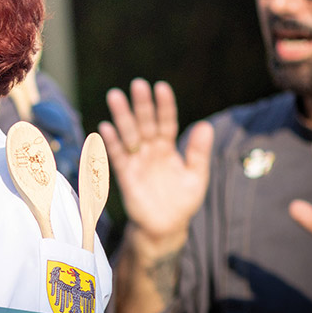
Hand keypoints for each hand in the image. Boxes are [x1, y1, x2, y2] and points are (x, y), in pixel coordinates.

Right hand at [99, 79, 213, 243]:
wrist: (165, 227)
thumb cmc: (182, 201)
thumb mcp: (196, 176)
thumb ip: (198, 152)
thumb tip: (206, 125)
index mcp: (168, 148)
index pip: (166, 122)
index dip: (164, 106)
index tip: (161, 87)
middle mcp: (150, 150)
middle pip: (145, 123)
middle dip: (141, 105)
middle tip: (137, 84)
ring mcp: (137, 161)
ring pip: (129, 134)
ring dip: (122, 116)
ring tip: (116, 96)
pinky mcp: (125, 175)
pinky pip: (117, 156)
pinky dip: (111, 142)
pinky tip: (105, 127)